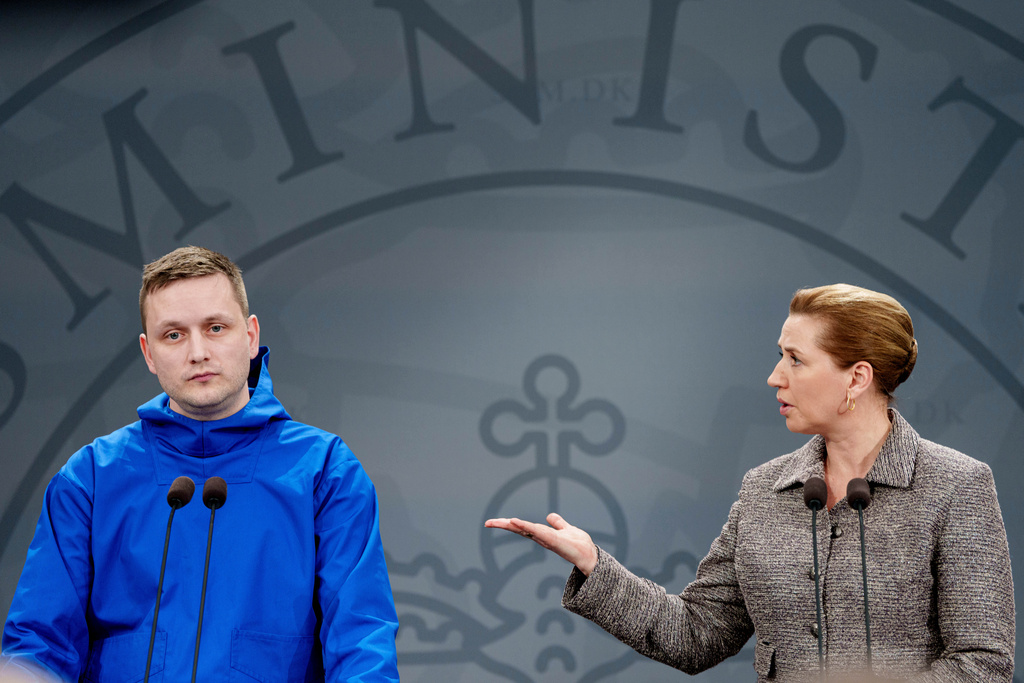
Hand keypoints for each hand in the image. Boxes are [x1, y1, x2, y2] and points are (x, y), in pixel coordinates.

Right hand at [484, 513, 598, 574]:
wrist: (590, 555)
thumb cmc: (579, 544)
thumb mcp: (567, 529)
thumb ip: (558, 523)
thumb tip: (550, 516)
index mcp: (542, 534)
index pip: (523, 527)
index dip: (509, 524)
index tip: (493, 522)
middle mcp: (541, 537)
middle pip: (519, 529)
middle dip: (503, 525)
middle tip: (487, 523)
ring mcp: (545, 539)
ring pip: (525, 529)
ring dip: (511, 525)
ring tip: (497, 522)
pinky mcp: (552, 540)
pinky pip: (536, 531)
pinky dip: (525, 526)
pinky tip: (515, 521)